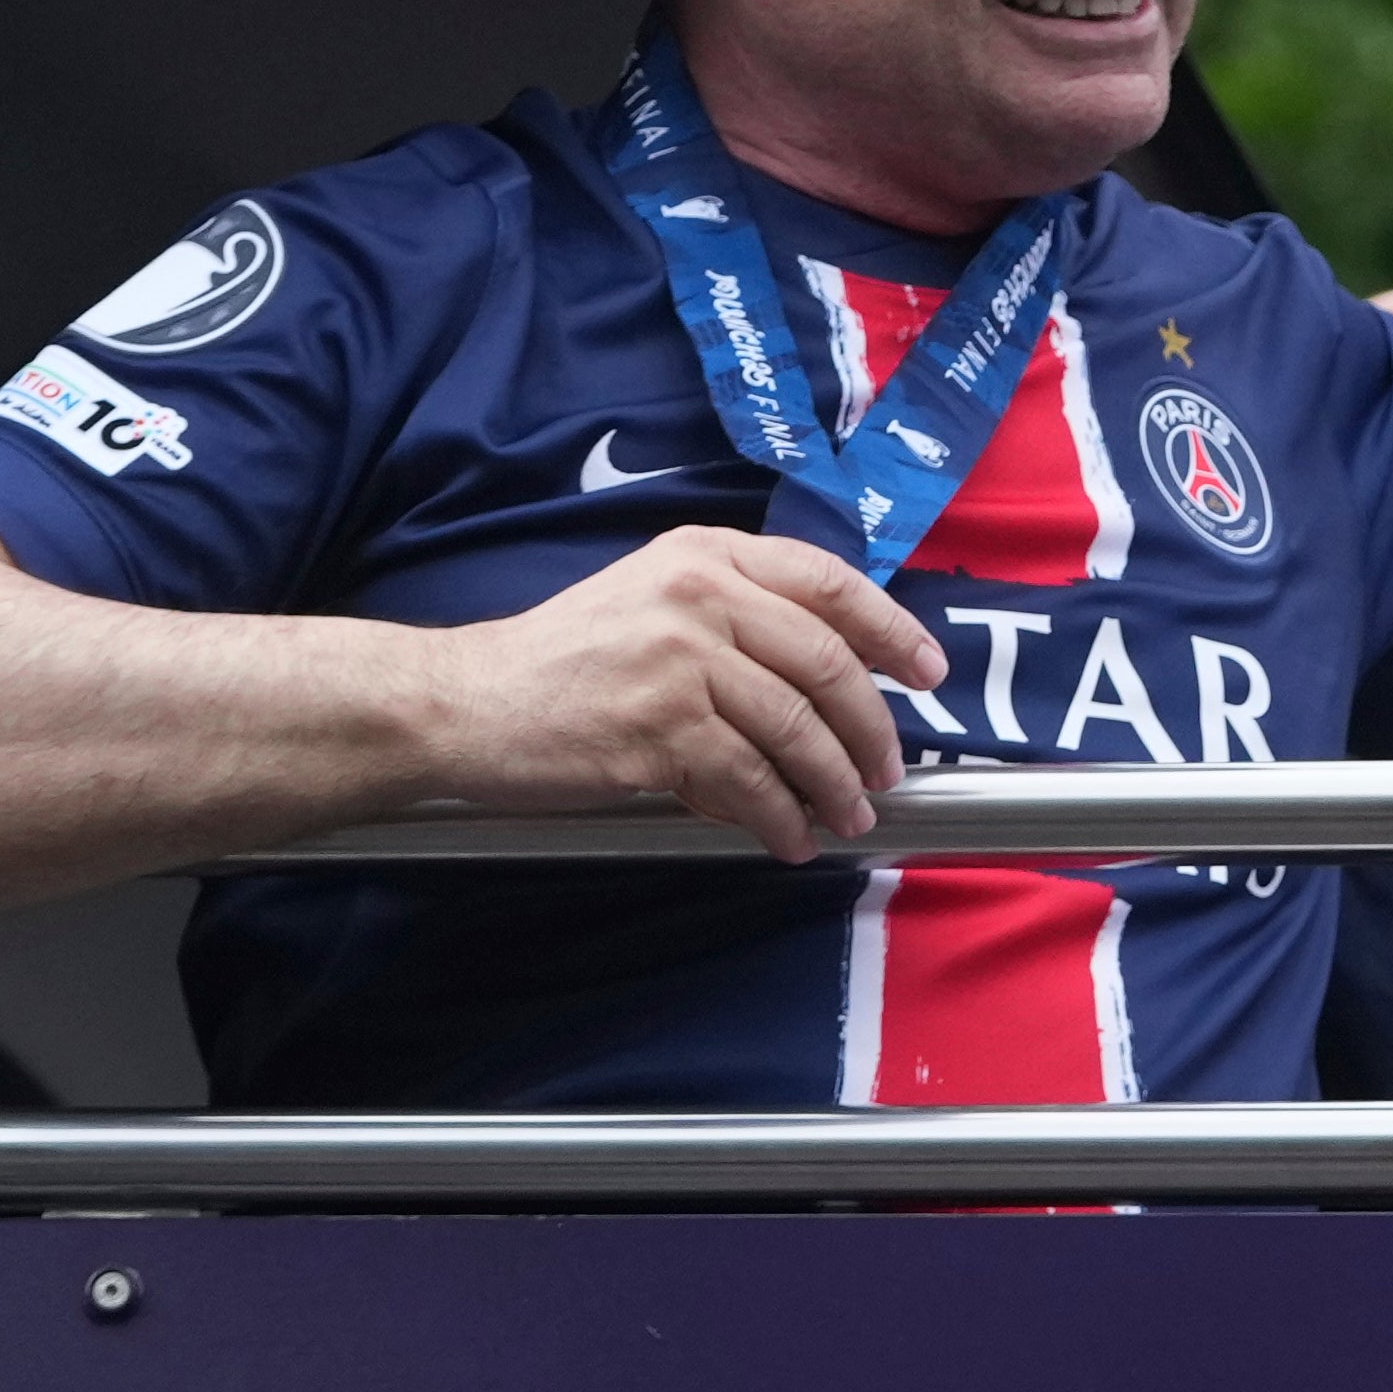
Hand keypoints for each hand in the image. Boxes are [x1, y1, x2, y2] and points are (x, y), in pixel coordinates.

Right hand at [426, 528, 949, 863]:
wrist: (464, 701)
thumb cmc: (563, 660)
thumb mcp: (651, 599)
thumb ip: (736, 616)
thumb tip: (834, 679)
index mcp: (706, 555)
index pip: (830, 582)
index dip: (892, 630)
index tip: (929, 671)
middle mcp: (700, 595)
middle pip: (828, 663)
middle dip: (871, 728)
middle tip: (887, 771)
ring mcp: (681, 660)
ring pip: (796, 729)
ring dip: (833, 783)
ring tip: (847, 816)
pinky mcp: (660, 727)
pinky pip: (749, 779)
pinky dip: (779, 816)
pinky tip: (787, 837)